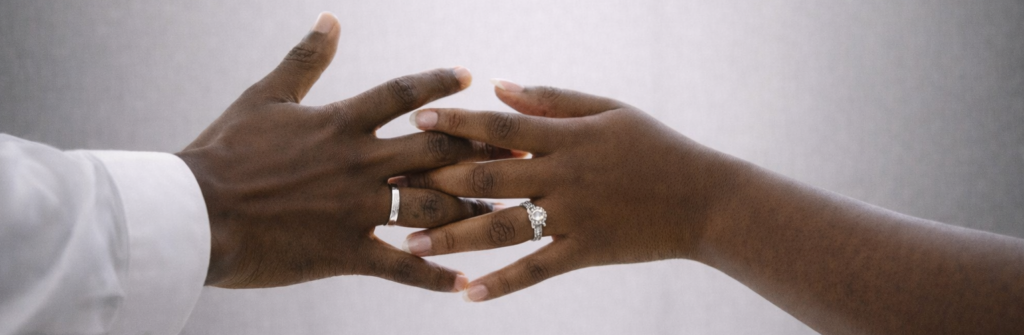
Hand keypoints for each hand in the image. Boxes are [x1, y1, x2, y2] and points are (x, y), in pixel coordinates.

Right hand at [175, 13, 516, 290]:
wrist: (194, 212)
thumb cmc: (223, 153)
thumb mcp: (265, 96)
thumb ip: (305, 59)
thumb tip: (330, 18)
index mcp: (340, 123)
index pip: (402, 94)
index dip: (440, 83)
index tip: (471, 78)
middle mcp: (358, 162)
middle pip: (434, 148)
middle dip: (480, 148)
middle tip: (517, 149)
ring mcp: (356, 207)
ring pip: (431, 203)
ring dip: (472, 206)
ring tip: (507, 210)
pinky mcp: (346, 251)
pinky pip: (401, 265)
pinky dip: (435, 275)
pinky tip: (465, 282)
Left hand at [399, 80, 740, 300]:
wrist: (704, 200)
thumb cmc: (655, 147)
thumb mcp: (608, 110)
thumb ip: (551, 100)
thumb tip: (498, 86)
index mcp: (568, 137)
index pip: (501, 125)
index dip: (458, 121)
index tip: (416, 120)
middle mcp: (564, 176)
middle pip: (489, 176)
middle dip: (437, 180)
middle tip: (391, 185)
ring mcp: (574, 218)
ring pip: (502, 228)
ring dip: (453, 236)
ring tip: (410, 243)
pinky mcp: (585, 252)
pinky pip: (536, 270)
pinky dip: (502, 283)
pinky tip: (467, 293)